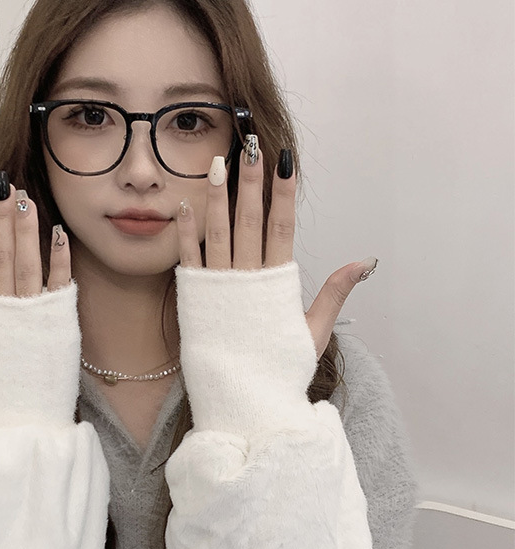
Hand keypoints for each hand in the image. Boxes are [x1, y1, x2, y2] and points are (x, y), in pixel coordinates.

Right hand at [0, 180, 71, 368]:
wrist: (21, 421)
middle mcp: (5, 310)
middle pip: (1, 255)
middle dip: (1, 218)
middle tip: (3, 185)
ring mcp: (32, 315)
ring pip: (27, 264)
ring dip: (26, 230)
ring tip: (24, 199)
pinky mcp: (58, 323)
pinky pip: (60, 285)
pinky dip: (60, 259)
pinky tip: (59, 233)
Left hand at [176, 146, 375, 359]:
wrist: (242, 403)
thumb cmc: (280, 370)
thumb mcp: (314, 332)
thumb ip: (335, 292)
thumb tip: (365, 261)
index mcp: (278, 285)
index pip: (284, 227)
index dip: (284, 192)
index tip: (284, 160)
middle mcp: (248, 280)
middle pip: (251, 221)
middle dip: (251, 182)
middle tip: (250, 145)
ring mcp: (218, 289)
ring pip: (218, 233)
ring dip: (217, 197)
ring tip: (216, 164)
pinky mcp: (194, 301)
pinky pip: (188, 260)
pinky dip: (185, 233)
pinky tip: (184, 206)